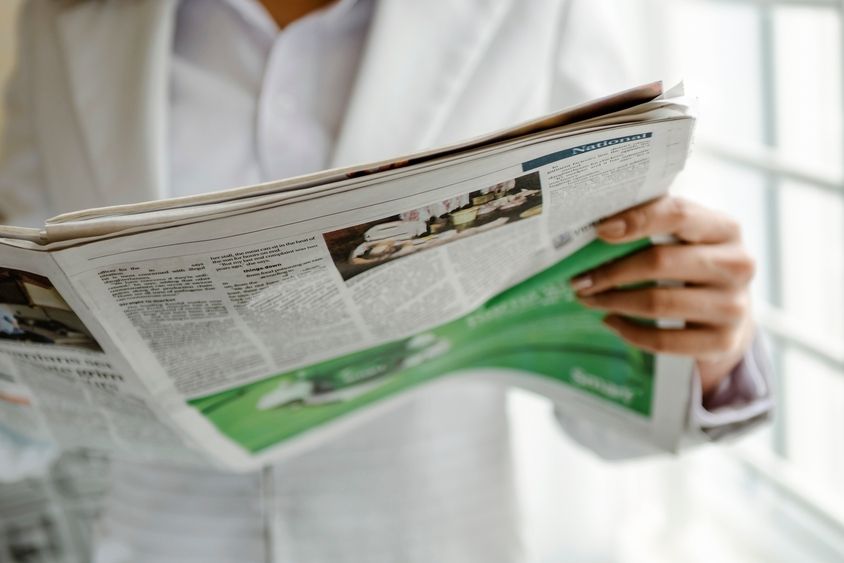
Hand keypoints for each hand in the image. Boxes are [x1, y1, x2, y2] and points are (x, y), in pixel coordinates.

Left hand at [571, 196, 755, 396]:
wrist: (730, 312)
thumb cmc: (694, 263)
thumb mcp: (686, 237)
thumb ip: (652, 222)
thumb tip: (598, 224)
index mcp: (725, 229)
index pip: (678, 214)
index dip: (636, 220)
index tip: (600, 230)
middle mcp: (736, 265)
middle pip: (660, 262)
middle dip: (611, 271)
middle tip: (579, 279)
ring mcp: (733, 306)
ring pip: (657, 302)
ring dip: (613, 301)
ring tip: (588, 299)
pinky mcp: (722, 342)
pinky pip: (663, 341)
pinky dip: (629, 331)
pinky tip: (610, 321)